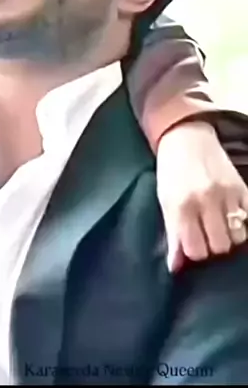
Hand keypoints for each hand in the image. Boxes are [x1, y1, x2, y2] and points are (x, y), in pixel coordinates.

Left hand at [157, 120, 247, 271]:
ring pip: (239, 237)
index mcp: (181, 205)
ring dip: (230, 236)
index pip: (196, 250)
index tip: (193, 242)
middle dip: (213, 246)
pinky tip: (233, 217)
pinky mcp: (242, 187)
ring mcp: (227, 193)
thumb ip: (173, 234)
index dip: (195, 251)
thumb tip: (175, 269)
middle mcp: (206, 200)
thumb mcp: (165, 201)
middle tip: (206, 234)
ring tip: (220, 225)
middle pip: (220, 246)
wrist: (186, 136)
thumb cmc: (171, 171)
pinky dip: (244, 223)